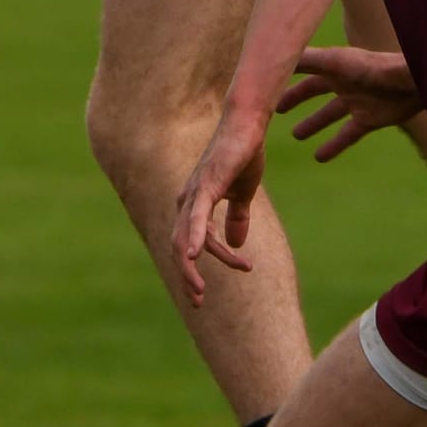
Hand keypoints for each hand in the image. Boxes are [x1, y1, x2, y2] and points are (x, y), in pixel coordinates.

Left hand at [172, 108, 268, 304]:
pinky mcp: (206, 184)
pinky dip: (194, 237)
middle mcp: (188, 200)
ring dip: (188, 268)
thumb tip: (238, 244)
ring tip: (198, 291)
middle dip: (186, 278)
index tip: (244, 268)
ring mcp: (195, 193)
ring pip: (183, 239)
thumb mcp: (243, 193)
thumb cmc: (244, 153)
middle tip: (198, 302)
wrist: (248, 124)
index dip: (218, 259)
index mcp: (195, 204)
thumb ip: (238, 217)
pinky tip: (193, 255)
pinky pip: (196, 216)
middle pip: (178, 247)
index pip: (197, 242)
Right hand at [276, 44, 423, 162]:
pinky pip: (347, 134)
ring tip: (297, 136)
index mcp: (334, 65)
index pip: (305, 69)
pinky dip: (334, 145)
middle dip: (297, 99)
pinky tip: (319, 158)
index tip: (267, 85)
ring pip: (330, 114)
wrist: (411, 83)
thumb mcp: (334, 62)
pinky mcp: (369, 120)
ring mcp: (357, 101)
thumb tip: (274, 57)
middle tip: (275, 112)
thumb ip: (306, 60)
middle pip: (315, 91)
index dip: (288, 77)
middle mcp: (343, 82)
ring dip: (314, 124)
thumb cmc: (372, 69)